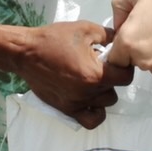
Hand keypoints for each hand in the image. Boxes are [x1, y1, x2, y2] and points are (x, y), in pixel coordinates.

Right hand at [14, 22, 132, 128]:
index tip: (116, 59)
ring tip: (92, 80)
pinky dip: (95, 112)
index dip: (125, 66)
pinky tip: (91, 99)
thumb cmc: (54, 39)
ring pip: (105, 104)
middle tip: (101, 66)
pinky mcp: (67, 109)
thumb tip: (121, 40)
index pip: (125, 77)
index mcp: (95, 74)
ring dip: (103, 93)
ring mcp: (77, 104)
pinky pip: (91, 121)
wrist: (26, 53)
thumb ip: (108, 35)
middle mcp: (88, 93)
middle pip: (115, 91)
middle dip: (112, 78)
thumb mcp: (85, 29)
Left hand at [108, 0, 151, 76]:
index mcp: (128, 43)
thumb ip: (118, 8)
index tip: (131, 34)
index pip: (113, 58)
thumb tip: (118, 26)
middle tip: (151, 28)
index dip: (119, 46)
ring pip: (149, 65)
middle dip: (136, 48)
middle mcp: (143, 62)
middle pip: (131, 61)